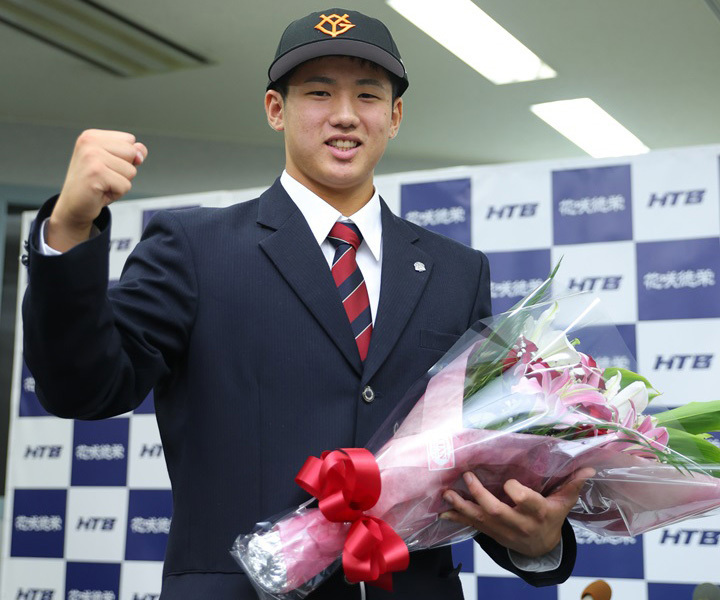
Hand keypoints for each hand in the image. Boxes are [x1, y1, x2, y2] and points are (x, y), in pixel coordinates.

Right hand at [48, 129, 147, 250]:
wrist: (74, 206)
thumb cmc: (95, 184)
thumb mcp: (114, 164)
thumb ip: (130, 153)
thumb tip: (141, 150)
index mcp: (92, 136)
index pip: (130, 141)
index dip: (125, 158)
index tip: (106, 167)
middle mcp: (89, 142)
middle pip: (133, 153)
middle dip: (125, 170)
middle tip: (105, 177)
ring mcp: (91, 157)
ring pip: (131, 170)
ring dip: (121, 183)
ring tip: (102, 184)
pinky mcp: (95, 173)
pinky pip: (125, 185)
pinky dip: (117, 193)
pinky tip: (100, 192)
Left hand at [441, 468, 593, 557]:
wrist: (541, 549)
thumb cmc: (551, 518)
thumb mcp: (563, 503)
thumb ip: (572, 485)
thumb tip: (588, 467)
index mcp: (538, 513)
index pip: (527, 502)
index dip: (516, 492)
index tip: (509, 481)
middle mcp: (518, 523)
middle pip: (497, 510)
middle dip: (480, 494)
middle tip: (467, 476)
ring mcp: (502, 530)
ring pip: (480, 519)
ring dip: (462, 506)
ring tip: (448, 493)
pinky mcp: (491, 533)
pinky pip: (472, 526)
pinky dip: (457, 518)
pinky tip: (443, 512)